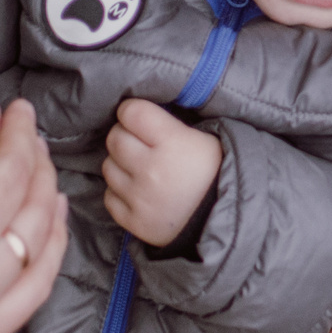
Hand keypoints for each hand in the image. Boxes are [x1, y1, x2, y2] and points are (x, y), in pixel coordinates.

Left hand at [103, 97, 223, 247]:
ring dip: (121, 164)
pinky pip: (109, 197)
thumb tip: (137, 113)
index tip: (138, 118)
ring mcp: (139, 198)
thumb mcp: (204, 138)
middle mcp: (151, 169)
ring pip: (108, 167)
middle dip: (124, 136)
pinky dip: (120, 193)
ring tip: (141, 169)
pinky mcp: (133, 221)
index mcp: (172, 143)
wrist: (223, 218)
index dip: (132, 111)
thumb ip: (168, 123)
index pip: (132, 113)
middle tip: (140, 143)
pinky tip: (139, 191)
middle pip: (115, 138)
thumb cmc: (213, 172)